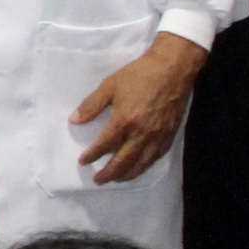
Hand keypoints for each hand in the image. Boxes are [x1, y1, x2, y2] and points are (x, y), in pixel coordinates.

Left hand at [72, 34, 205, 185]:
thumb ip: (91, 105)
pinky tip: (140, 166)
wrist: (173, 68)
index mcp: (124, 121)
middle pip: (123, 161)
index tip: (83, 161)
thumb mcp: (110, 86)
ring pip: (142, 163)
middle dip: (109, 173)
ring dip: (128, 174)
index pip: (104, 145)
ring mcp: (158, 135)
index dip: (92, 155)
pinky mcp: (170, 133)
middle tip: (98, 180)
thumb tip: (75, 120)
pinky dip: (146, 165)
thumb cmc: (140, 75)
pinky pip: (157, 156)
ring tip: (117, 179)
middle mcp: (142, 133)